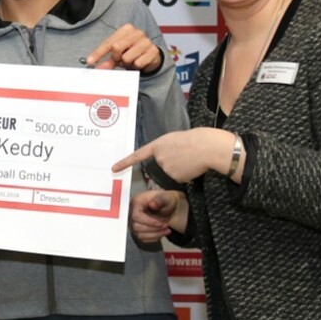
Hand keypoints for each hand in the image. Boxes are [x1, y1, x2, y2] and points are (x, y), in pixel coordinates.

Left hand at [84, 23, 160, 72]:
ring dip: (127, 63)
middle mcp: (137, 33)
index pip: (109, 42)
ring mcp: (146, 41)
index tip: (90, 61)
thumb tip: (100, 68)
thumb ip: (108, 61)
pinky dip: (136, 66)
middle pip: (116, 48)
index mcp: (126, 29)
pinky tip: (139, 62)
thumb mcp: (118, 54)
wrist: (151, 56)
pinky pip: (138, 63)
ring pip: (127, 57)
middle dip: (116, 57)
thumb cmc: (132, 52)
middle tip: (120, 59)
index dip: (98, 53)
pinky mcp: (153, 51)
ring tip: (131, 60)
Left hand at [112, 128, 233, 183]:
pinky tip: (191, 167)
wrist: (206, 147)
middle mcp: (158, 158)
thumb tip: (162, 159)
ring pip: (169, 174)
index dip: (124, 163)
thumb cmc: (195, 140)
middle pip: (160, 166)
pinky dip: (184, 175)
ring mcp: (165, 169)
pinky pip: (177, 179)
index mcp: (157, 145)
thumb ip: (164, 149)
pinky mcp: (174, 178)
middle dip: (170, 163)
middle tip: (184, 155)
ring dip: (178, 169)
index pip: (137, 156)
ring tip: (189, 159)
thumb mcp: (174, 139)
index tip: (113, 169)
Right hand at [129, 190, 185, 243]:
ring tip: (167, 230)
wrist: (167, 207)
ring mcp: (133, 222)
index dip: (148, 222)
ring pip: (139, 234)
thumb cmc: (166, 200)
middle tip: (166, 226)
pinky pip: (143, 239)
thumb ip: (160, 200)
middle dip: (153, 229)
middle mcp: (131, 212)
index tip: (161, 223)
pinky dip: (154, 238)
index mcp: (136, 202)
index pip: (136, 216)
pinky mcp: (137, 230)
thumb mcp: (167, 198)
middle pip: (136, 227)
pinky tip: (162, 232)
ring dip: (155, 234)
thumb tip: (152, 204)